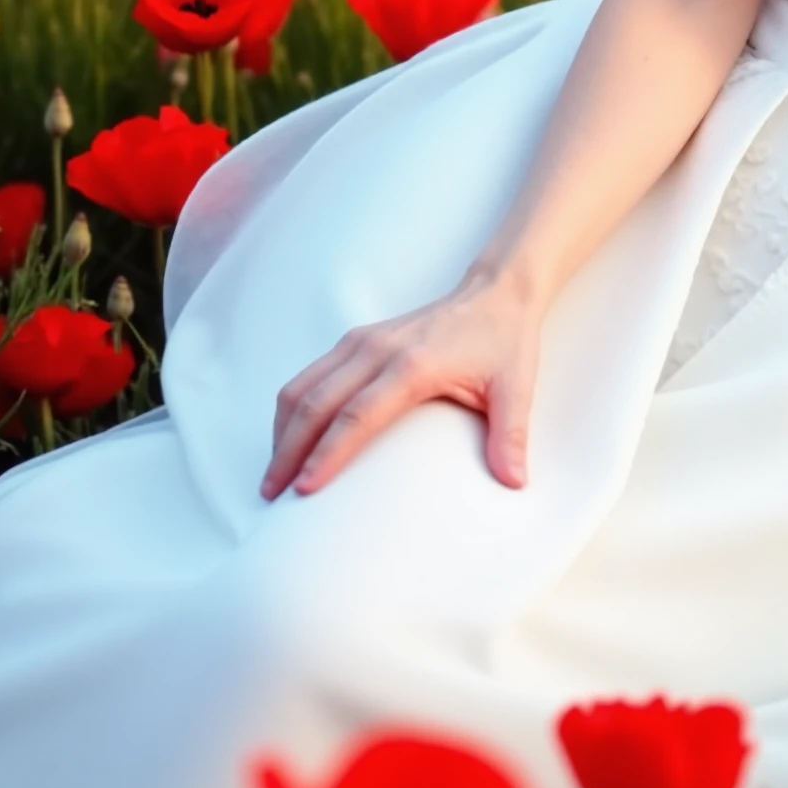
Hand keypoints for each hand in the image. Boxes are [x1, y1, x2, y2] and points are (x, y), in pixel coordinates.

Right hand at [261, 265, 541, 499]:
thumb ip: (510, 437)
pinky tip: (289, 440)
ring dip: (282, 430)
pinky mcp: (355, 341)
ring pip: (303, 386)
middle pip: (316, 403)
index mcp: (412, 364)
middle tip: (272, 495)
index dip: (328, 453)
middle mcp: (377, 349)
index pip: (357, 414)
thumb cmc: (504, 342)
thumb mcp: (516, 389)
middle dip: (289, 451)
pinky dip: (292, 409)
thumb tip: (515, 483)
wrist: (496, 293)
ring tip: (273, 475)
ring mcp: (361, 342)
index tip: (304, 488)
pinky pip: (309, 376)